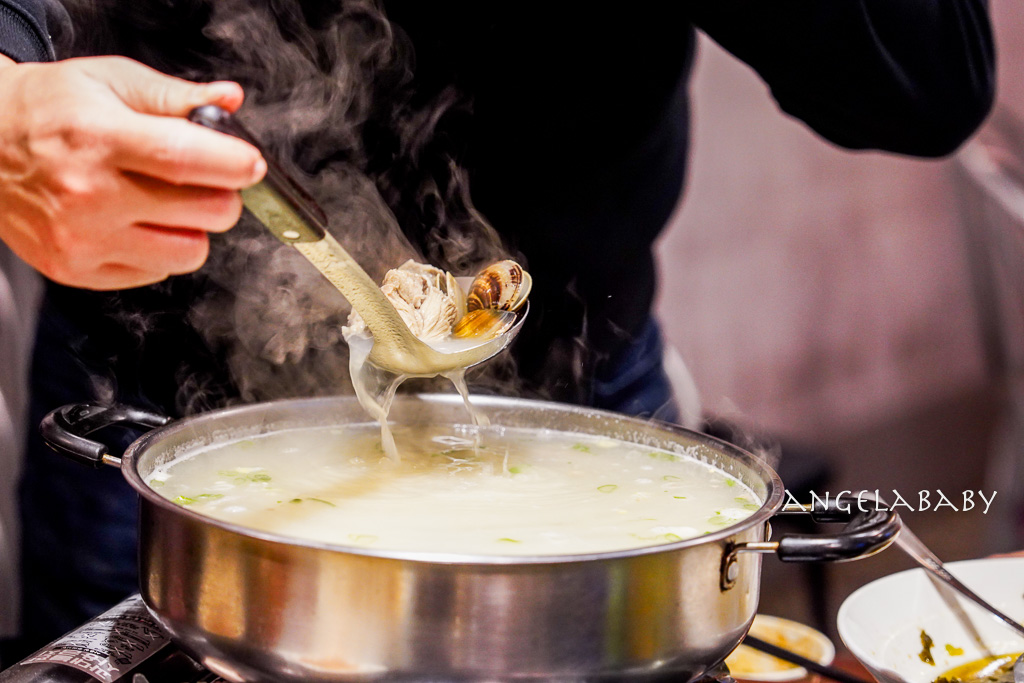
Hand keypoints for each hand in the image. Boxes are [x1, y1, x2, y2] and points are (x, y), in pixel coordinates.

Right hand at [0, 55, 265, 289]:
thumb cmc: (47, 110)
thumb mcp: (109, 81)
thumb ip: (175, 96)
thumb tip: (227, 100)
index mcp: (100, 140)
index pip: (188, 160)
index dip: (235, 164)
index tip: (250, 164)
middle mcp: (90, 196)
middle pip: (205, 213)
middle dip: (221, 194)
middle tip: (205, 178)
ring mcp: (83, 239)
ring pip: (190, 252)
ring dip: (193, 228)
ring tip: (166, 202)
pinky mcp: (77, 269)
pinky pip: (156, 273)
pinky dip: (160, 250)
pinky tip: (136, 221)